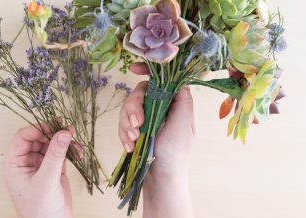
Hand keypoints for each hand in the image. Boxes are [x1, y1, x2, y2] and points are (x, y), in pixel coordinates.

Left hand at [2, 123, 73, 217]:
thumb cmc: (40, 210)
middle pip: (39, 138)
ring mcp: (40, 165)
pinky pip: (60, 153)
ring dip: (64, 142)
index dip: (38, 128)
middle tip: (69, 130)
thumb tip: (63, 133)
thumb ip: (55, 155)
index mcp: (14, 163)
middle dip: (54, 133)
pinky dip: (69, 151)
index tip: (54, 125)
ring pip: (51, 144)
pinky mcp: (53, 170)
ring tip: (76, 142)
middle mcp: (26, 162)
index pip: (23, 137)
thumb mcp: (46, 180)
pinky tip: (78, 152)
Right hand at [118, 62, 194, 217]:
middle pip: (138, 93)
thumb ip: (182, 100)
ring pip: (127, 108)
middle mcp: (159, 108)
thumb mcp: (183, 124)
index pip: (160, 79)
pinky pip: (122, 124)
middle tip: (137, 124)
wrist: (161, 179)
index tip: (133, 69)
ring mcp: (146, 119)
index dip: (146, 70)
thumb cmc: (176, 153)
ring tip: (133, 139)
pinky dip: (123, 134)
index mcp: (173, 103)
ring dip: (126, 124)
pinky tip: (129, 146)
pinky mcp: (135, 130)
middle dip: (133, 107)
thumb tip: (178, 79)